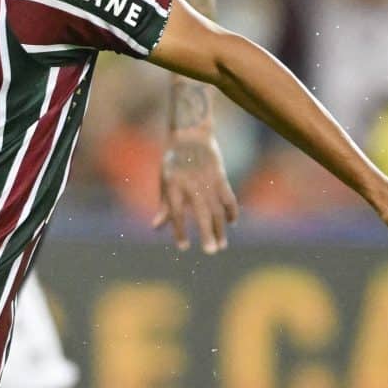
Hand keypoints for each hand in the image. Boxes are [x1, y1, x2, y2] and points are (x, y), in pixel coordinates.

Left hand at [152, 132, 238, 253]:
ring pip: (218, 209)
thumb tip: (156, 228)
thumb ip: (164, 206)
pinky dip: (232, 211)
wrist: (191, 136)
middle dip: (207, 233)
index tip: (183, 247)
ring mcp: (208, 181)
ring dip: (220, 228)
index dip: (180, 231)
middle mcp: (192, 185)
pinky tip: (231, 223)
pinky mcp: (221, 177)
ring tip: (221, 245)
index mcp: (174, 186)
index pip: (177, 213)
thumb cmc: (173, 162)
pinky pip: (228, 198)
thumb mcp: (164, 181)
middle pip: (202, 213)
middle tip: (211, 251)